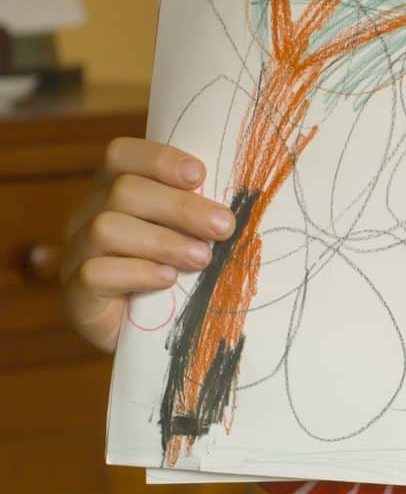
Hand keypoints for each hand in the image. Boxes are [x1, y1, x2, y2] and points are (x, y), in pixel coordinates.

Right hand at [60, 137, 235, 351]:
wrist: (152, 338)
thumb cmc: (181, 275)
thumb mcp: (192, 236)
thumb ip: (202, 213)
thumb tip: (242, 198)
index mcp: (113, 191)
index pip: (120, 155)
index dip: (159, 159)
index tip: (200, 175)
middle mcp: (86, 216)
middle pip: (122, 192)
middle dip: (180, 207)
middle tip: (224, 226)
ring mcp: (76, 255)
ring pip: (106, 229)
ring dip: (163, 241)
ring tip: (202, 259)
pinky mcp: (75, 296)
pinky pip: (95, 273)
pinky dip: (137, 272)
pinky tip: (167, 280)